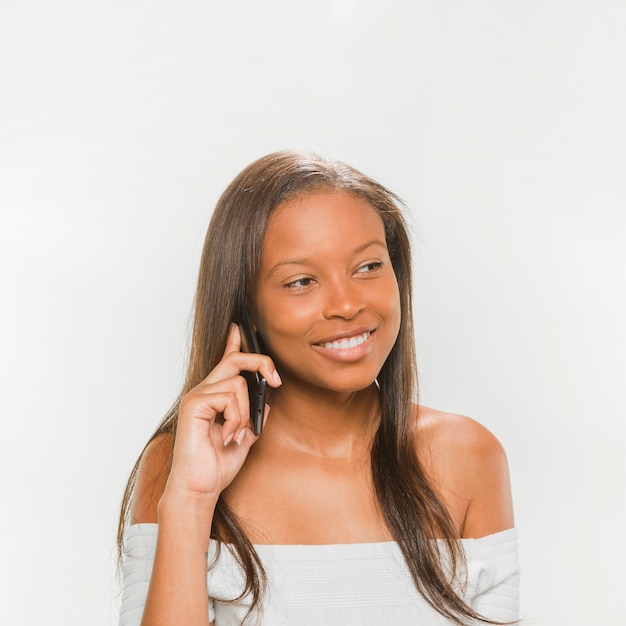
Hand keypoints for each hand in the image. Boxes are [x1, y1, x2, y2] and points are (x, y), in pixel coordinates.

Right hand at [164, 324, 280, 501]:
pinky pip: (228, 396)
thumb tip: (267, 401)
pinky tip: (226, 436)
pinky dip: (235, 419)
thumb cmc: (217, 465)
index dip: (234, 342)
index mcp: (216, 397)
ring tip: (235, 434)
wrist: (200, 487)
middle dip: (260, 362)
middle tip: (276, 381)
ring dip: (244, 413)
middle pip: (235, 359)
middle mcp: (205, 391)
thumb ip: (254, 417)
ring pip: (238, 383)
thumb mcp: (246, 437)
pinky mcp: (194, 404)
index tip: (241, 327)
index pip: (226, 362)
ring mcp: (198, 396)